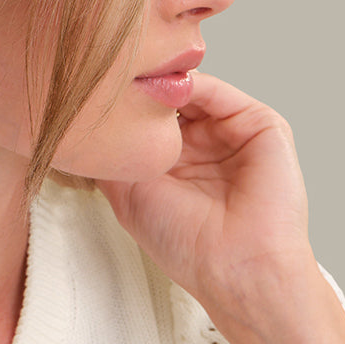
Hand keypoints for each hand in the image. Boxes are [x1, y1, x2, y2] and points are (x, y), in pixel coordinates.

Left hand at [95, 71, 317, 336]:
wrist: (238, 266)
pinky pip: (221, 93)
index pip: (145, 121)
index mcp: (174, 165)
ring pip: (192, 91)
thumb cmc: (186, 245)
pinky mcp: (260, 125)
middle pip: (167, 100)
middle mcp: (203, 146)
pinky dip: (193, 84)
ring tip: (135, 78)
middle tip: (110, 77)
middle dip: (140, 88)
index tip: (90, 94)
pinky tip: (167, 88)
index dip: (121, 107)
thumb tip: (84, 123)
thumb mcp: (128, 197)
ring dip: (163, 83)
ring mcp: (231, 134)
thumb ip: (112, 157)